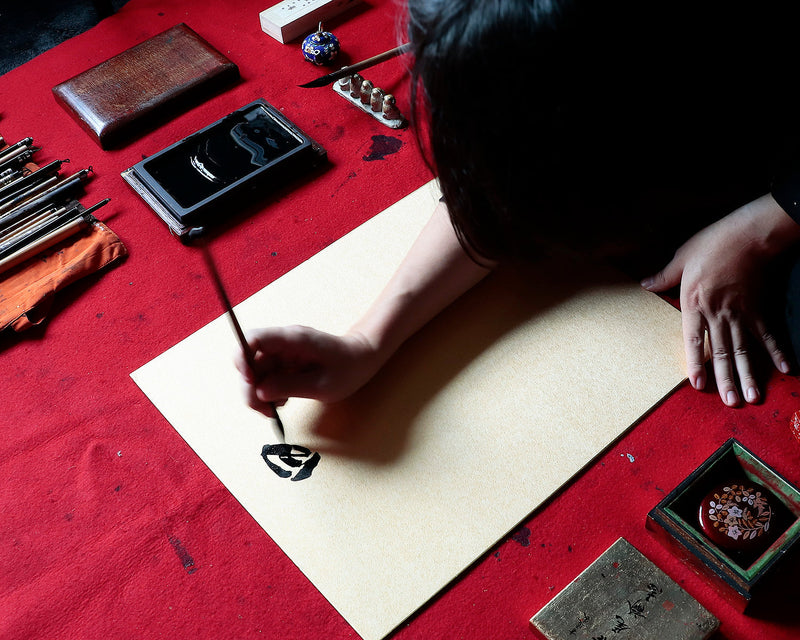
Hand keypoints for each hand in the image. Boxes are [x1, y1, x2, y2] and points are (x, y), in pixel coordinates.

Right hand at [235, 326, 382, 412]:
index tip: (251, 382)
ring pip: (255, 372)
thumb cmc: (348, 368)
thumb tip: (260, 392)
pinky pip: (266, 377)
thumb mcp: (322, 385)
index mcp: (292, 339)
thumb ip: (290, 386)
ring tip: (277, 408)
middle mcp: (283, 343)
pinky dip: (269, 392)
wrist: (362, 358)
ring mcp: (283, 352)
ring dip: (259, 393)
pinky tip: (284, 401)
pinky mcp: (284, 363)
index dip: (243, 359)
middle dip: (250, 387)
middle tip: (265, 410)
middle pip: (249, 361)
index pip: (253, 339)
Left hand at [641, 194, 798, 405]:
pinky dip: (777, 351)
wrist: (748, 235)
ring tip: (752, 396)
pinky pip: (768, 334)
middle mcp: (718, 314)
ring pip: (744, 349)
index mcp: (694, 304)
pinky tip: (785, 369)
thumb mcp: (680, 258)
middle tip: (731, 403)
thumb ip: (663, 276)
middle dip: (726, 380)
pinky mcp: (759, 308)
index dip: (696, 363)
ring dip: (749, 374)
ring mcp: (741, 313)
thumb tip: (645, 284)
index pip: (694, 340)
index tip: (699, 384)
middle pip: (722, 352)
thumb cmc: (712, 244)